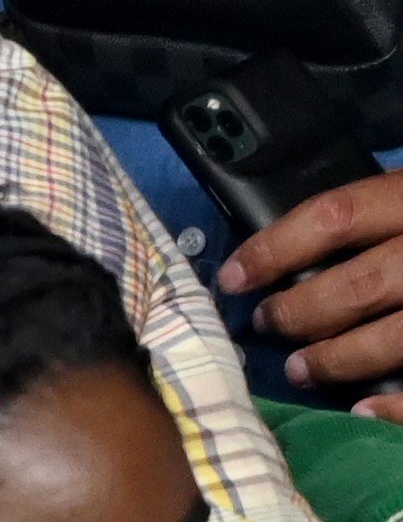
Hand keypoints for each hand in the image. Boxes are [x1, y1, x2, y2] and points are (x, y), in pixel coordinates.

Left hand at [221, 169, 402, 416]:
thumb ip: (378, 209)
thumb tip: (299, 244)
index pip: (333, 216)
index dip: (274, 247)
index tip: (232, 276)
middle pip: (359, 284)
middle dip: (302, 310)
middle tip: (266, 325)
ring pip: (397, 337)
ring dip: (340, 359)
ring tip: (301, 370)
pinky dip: (400, 404)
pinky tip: (365, 410)